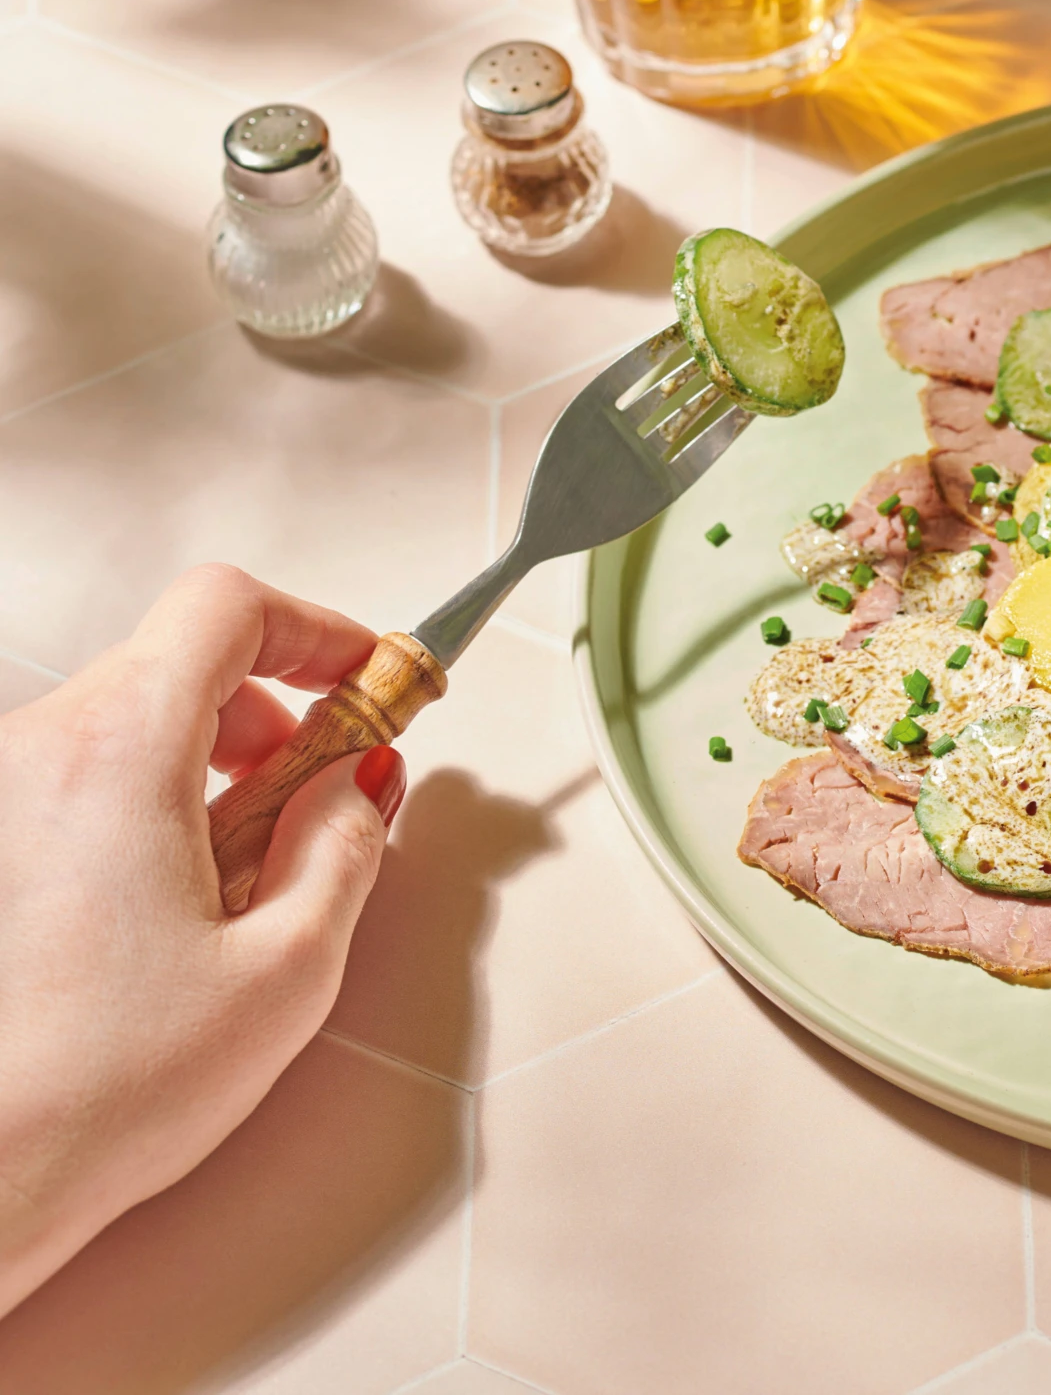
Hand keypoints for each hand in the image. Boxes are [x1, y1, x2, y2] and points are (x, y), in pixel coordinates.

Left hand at [0, 565, 401, 1314]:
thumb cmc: (98, 1095)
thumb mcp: (287, 972)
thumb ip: (345, 850)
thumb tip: (360, 790)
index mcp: (117, 755)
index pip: (224, 607)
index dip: (314, 628)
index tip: (364, 673)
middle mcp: (34, 754)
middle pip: (175, 663)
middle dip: (271, 713)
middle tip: (324, 793)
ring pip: (124, 723)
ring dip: (204, 765)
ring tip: (244, 873)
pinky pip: (73, 781)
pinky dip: (143, 804)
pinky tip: (171, 903)